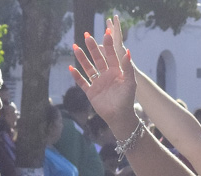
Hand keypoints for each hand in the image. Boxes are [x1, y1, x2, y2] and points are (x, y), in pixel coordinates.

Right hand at [70, 15, 138, 134]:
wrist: (120, 117)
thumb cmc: (127, 100)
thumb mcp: (130, 82)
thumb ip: (128, 68)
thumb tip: (127, 51)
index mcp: (116, 72)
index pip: (111, 55)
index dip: (108, 45)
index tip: (106, 33)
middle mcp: (106, 75)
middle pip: (97, 59)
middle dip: (92, 48)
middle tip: (86, 36)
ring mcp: (98, 83)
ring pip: (88, 68)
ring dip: (82, 58)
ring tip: (75, 47)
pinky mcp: (91, 92)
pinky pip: (82, 82)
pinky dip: (76, 76)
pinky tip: (71, 68)